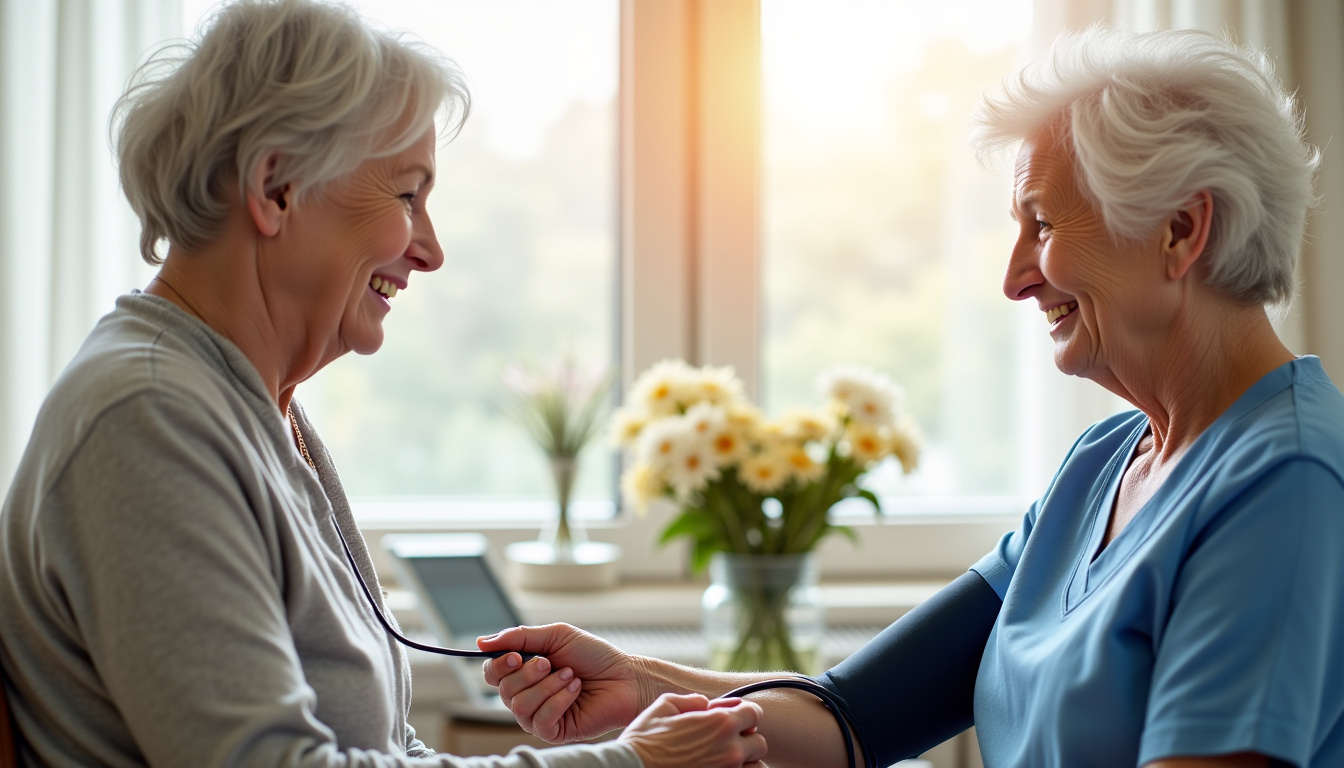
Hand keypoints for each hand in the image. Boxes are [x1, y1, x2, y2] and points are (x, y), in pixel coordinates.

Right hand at [479, 624, 643, 742]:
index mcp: (523, 671)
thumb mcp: (556, 635)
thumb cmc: (593, 655)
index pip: (492, 673)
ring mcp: (538, 715)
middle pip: (504, 690)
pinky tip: (575, 690)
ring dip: (548, 686)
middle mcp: (526, 694)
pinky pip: (540, 720)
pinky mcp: (553, 731)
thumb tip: (481, 642)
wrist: (625, 677)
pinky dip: (559, 701)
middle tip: (552, 663)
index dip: (499, 665)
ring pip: (520, 706)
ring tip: (570, 676)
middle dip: (529, 673)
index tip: (517, 656)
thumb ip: (519, 637)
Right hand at [619, 693, 765, 767]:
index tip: (730, 719)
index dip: (743, 714)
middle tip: (723, 742)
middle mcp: (730, 750)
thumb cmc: (644, 740)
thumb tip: (704, 703)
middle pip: (759, 743)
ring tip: (722, 761)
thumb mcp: (664, 705)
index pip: (754, 714)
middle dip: (745, 740)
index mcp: (720, 723)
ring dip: (745, 763)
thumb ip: (691, 700)